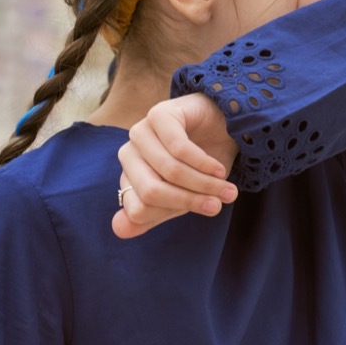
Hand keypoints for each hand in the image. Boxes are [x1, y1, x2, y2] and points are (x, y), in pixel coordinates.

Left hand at [113, 93, 239, 238]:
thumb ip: (154, 214)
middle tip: (218, 204)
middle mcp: (128, 154)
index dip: (174, 213)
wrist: (224, 128)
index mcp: (129, 177)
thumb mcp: (182, 196)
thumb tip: (118, 230)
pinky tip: (219, 169)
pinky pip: (180, 149)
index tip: (202, 211)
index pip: (138, 210)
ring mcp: (141, 132)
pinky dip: (204, 164)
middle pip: (151, 192)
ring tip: (227, 189)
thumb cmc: (202, 165)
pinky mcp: (159, 114)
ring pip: (170, 171)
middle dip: (190, 200)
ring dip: (204, 183)